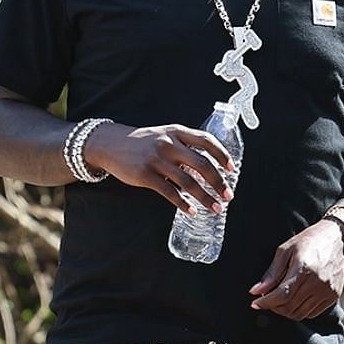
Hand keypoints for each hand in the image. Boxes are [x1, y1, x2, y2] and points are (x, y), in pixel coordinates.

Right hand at [84, 122, 235, 213]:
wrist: (111, 144)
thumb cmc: (144, 142)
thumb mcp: (166, 135)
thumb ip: (185, 146)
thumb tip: (208, 167)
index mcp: (177, 131)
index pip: (207, 141)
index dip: (222, 155)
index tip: (232, 169)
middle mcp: (169, 144)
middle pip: (202, 164)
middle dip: (218, 182)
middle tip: (228, 196)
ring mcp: (157, 160)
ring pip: (188, 182)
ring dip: (205, 197)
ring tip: (216, 208)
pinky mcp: (145, 175)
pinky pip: (169, 192)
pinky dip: (183, 204)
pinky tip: (191, 211)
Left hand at [248, 219, 343, 319]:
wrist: (339, 238)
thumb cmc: (309, 240)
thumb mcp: (286, 250)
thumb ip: (272, 273)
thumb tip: (255, 292)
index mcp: (304, 269)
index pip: (281, 295)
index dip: (265, 302)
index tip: (254, 303)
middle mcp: (317, 283)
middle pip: (289, 307)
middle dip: (274, 307)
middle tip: (267, 299)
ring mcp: (327, 291)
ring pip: (299, 314)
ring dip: (285, 311)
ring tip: (280, 300)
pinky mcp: (333, 296)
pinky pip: (312, 313)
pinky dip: (300, 310)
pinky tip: (295, 299)